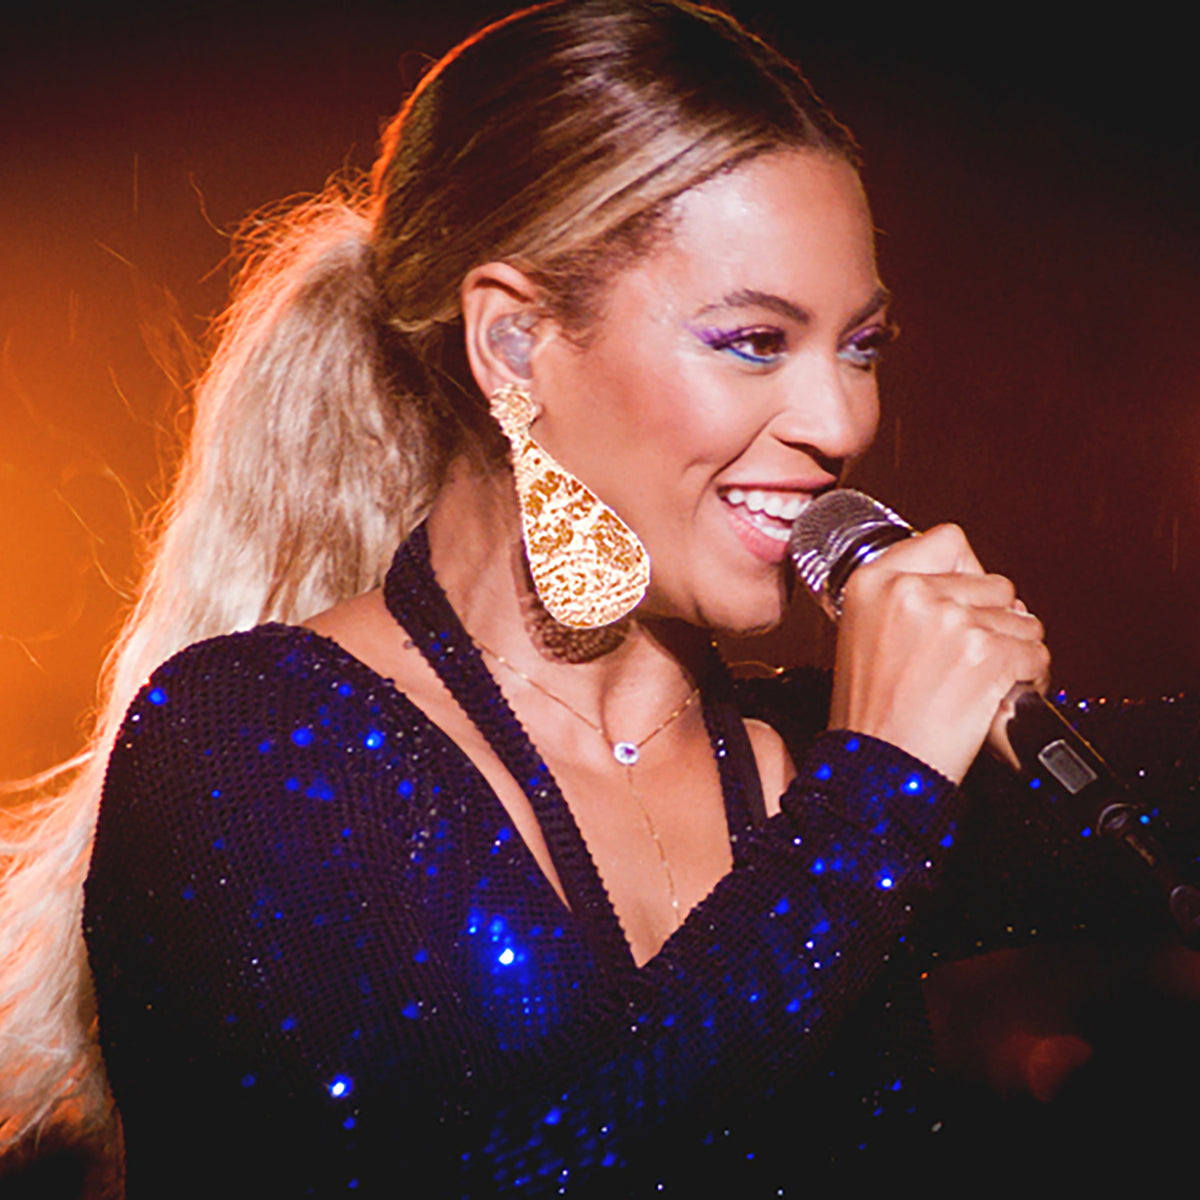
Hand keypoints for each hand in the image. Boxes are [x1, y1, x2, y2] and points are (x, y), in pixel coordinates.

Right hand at [828, 523, 1049, 783]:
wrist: (876, 768)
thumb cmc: (870, 715)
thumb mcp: (864, 635)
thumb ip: (905, 600)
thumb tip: (982, 588)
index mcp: (872, 582)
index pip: (946, 541)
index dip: (966, 573)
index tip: (965, 598)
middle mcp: (909, 593)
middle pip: (993, 582)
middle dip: (994, 619)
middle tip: (972, 656)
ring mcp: (949, 621)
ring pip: (1022, 619)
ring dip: (1015, 650)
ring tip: (983, 680)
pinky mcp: (985, 654)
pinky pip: (1037, 653)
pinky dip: (1031, 678)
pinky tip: (1000, 696)